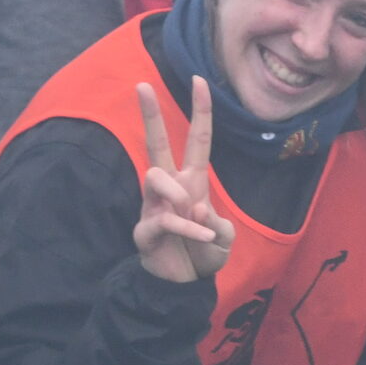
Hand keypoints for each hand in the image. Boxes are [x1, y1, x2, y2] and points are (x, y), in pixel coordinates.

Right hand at [132, 78, 233, 282]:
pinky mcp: (145, 229)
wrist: (184, 285)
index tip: (199, 79)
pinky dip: (188, 228)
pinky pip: (164, 218)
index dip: (200, 111)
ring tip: (192, 213)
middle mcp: (170, 188)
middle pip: (156, 144)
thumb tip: (197, 208)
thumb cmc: (203, 254)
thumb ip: (219, 224)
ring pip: (155, 176)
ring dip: (177, 193)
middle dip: (149, 114)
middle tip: (141, 84)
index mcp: (192, 182)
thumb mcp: (224, 238)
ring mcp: (153, 206)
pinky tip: (202, 238)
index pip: (197, 139)